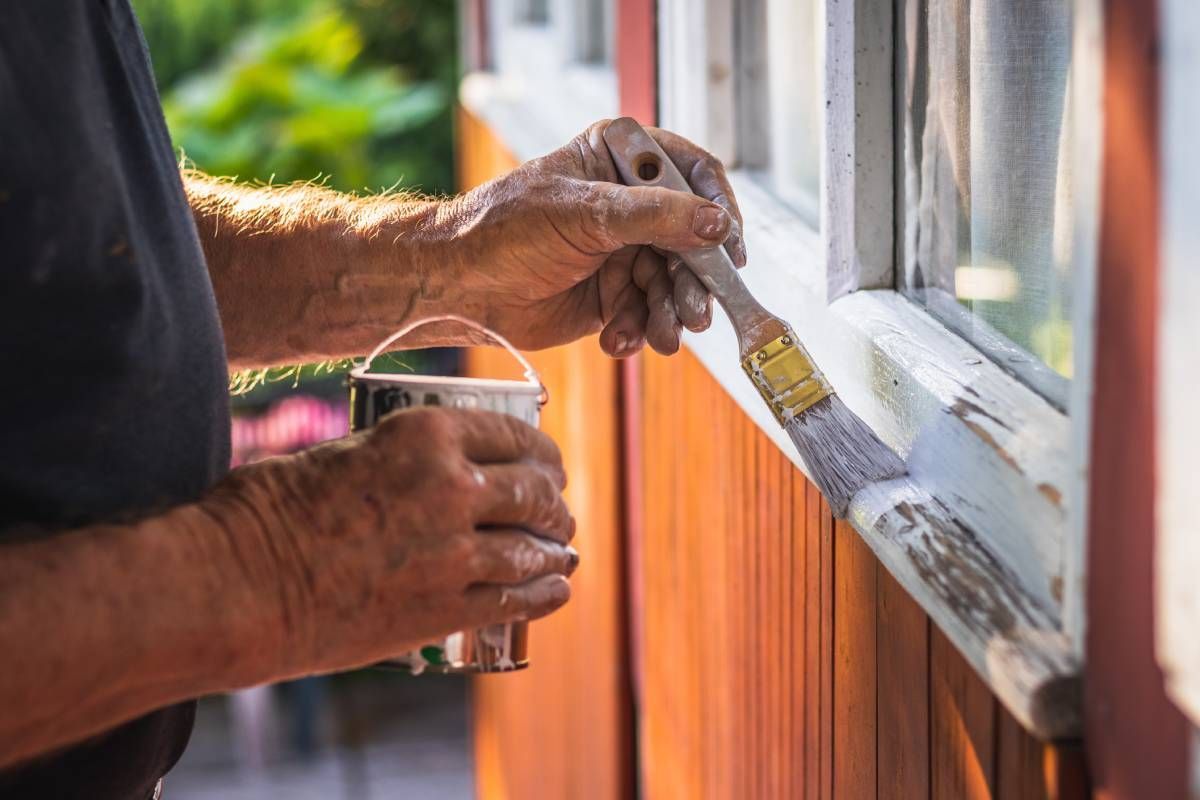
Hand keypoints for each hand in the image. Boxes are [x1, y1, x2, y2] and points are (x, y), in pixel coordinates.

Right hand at [205, 407, 576, 676]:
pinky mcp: (444, 609)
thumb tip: (431, 468)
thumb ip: (401, 457)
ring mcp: (454, 553)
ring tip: (561, 551)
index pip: (513, 436)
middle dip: (553, 502)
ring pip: (532, 548)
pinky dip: (545, 593)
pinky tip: (558, 588)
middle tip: (557, 510)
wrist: (240, 586)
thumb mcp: (346, 452)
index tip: (548, 464)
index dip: (542, 453)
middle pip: (532, 492)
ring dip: (554, 549)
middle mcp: (453, 488)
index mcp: (427, 436)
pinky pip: (515, 599)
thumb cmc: (269, 510)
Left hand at [440, 119, 745, 355]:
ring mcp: (623, 250)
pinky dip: (638, 331)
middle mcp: (629, 204)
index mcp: (621, 160)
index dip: (718, 209)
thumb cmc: (505, 230)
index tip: (729, 248)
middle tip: (696, 313)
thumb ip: (655, 217)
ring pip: (672, 284)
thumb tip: (717, 224)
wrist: (459, 287)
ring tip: (660, 337)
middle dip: (693, 280)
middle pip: (691, 239)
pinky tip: (617, 340)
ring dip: (669, 314)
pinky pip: (646, 314)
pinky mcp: (613, 295)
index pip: (693, 174)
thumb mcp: (585, 213)